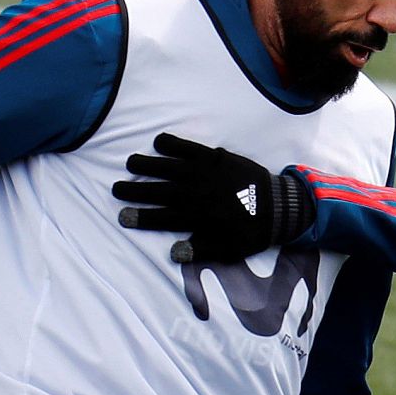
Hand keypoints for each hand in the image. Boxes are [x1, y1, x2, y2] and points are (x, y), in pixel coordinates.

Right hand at [114, 133, 310, 262]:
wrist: (279, 206)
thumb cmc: (252, 231)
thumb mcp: (228, 250)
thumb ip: (201, 251)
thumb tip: (174, 253)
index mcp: (197, 217)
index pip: (161, 218)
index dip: (140, 217)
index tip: (122, 216)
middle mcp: (196, 193)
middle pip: (158, 191)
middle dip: (135, 190)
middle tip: (116, 188)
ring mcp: (204, 173)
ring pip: (168, 167)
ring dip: (147, 165)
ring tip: (130, 163)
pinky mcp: (215, 157)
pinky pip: (189, 147)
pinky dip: (173, 143)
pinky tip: (159, 141)